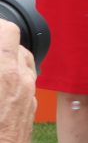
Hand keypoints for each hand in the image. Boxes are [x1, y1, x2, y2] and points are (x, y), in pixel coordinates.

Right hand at [0, 22, 35, 142]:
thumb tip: (2, 49)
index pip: (9, 31)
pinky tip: (0, 91)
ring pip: (23, 67)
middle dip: (1, 45)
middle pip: (18, 47)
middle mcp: (23, 80)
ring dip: (8, 63)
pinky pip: (25, 86)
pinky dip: (13, 80)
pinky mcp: (30, 111)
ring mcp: (29, 95)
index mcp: (4, 72)